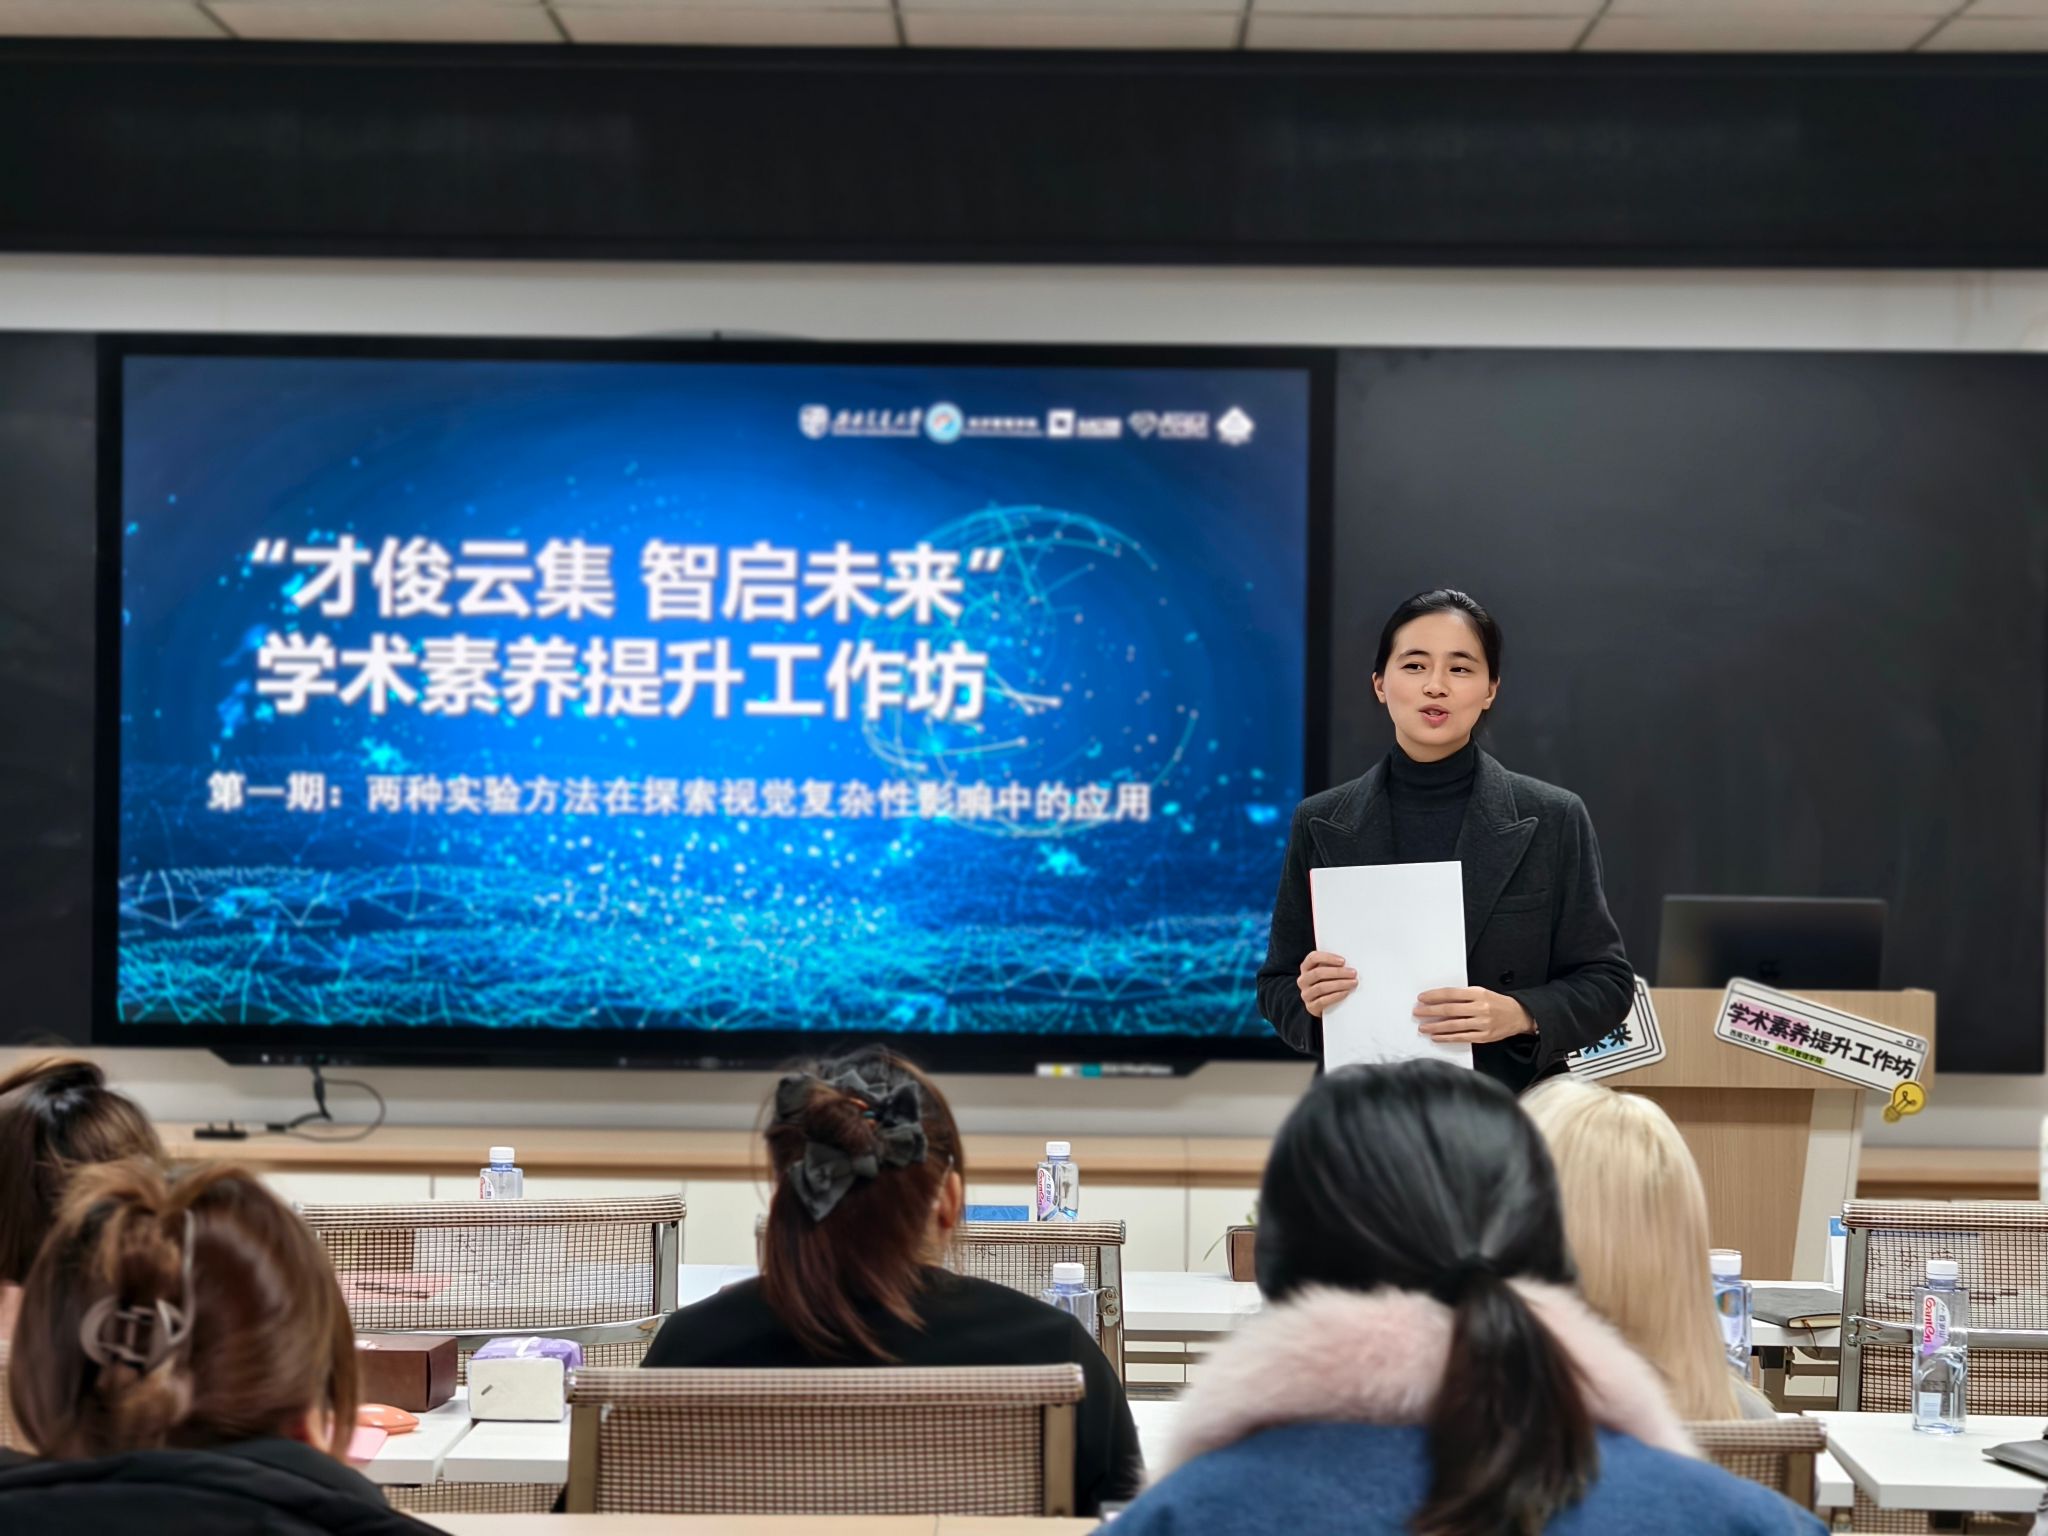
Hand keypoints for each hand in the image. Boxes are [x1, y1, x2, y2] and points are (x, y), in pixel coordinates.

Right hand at [1297, 950, 1358, 1018]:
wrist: (1325, 1006)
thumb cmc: (1328, 983)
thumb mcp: (1327, 972)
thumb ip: (1333, 966)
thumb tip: (1350, 962)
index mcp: (1306, 967)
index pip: (1313, 958)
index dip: (1328, 958)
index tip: (1343, 961)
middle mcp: (1303, 980)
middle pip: (1318, 973)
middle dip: (1338, 972)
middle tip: (1353, 973)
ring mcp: (1306, 994)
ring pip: (1321, 987)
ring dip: (1339, 984)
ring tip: (1353, 983)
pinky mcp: (1311, 1007)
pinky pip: (1322, 1001)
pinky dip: (1335, 996)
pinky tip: (1346, 993)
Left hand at [1415, 987, 1534, 1044]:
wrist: (1518, 1015)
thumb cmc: (1497, 1003)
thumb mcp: (1481, 992)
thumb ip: (1462, 996)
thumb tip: (1438, 1000)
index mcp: (1478, 994)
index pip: (1451, 994)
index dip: (1434, 996)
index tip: (1421, 998)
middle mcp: (1480, 1008)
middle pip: (1450, 1010)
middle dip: (1430, 1011)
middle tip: (1418, 1012)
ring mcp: (1482, 1024)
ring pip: (1454, 1025)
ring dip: (1435, 1027)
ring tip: (1423, 1027)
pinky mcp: (1483, 1036)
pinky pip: (1461, 1037)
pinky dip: (1447, 1038)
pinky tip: (1436, 1037)